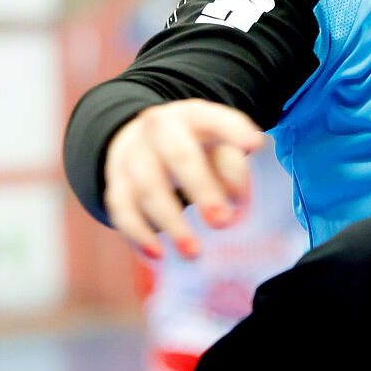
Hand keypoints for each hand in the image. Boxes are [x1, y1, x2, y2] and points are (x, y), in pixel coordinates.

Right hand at [102, 100, 266, 259]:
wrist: (142, 139)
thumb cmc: (195, 146)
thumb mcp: (218, 145)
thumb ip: (233, 169)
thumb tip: (236, 203)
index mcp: (194, 116)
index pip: (216, 119)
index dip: (235, 131)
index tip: (253, 146)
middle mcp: (159, 129)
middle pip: (179, 156)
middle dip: (201, 189)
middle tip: (222, 222)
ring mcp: (133, 155)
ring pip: (148, 187)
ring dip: (171, 222)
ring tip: (193, 253)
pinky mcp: (116, 182)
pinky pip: (122, 209)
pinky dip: (137, 233)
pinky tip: (157, 255)